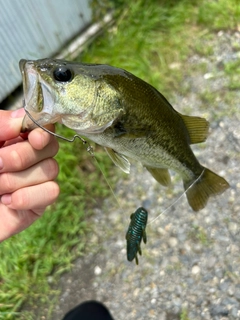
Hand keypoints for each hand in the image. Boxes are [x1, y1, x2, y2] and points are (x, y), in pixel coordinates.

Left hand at [0, 108, 59, 241]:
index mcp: (13, 140)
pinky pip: (51, 192)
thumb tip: (22, 117)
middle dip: (23, 156)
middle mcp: (28, 158)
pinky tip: (7, 201)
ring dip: (19, 179)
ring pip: (51, 169)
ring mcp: (34, 181)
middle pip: (50, 148)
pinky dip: (30, 196)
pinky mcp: (37, 204)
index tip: (32, 138)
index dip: (43, 130)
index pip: (43, 127)